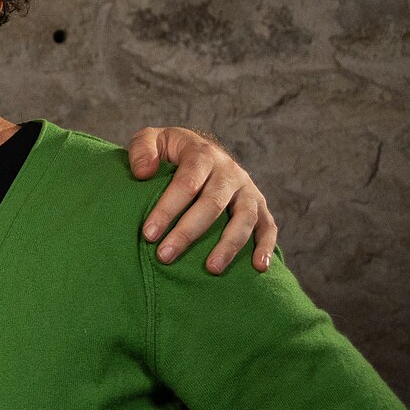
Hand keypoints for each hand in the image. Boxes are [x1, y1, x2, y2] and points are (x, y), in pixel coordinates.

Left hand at [127, 128, 277, 274]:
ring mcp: (246, 189)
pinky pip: (267, 226)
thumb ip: (141, 150)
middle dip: (188, 232)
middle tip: (165, 256)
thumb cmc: (168, 152)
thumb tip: (143, 172)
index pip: (187, 182)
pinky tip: (258, 267)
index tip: (149, 233)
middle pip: (212, 203)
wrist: (199, 149)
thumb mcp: (151, 140)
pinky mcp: (259, 205)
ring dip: (229, 245)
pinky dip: (266, 246)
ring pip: (244, 217)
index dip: (168, 209)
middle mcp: (229, 171)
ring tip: (212, 269)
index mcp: (202, 154)